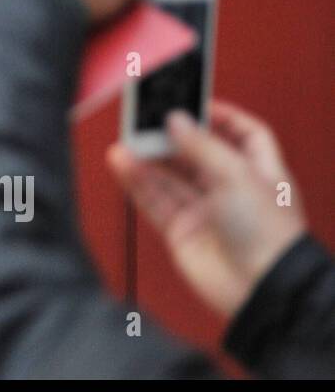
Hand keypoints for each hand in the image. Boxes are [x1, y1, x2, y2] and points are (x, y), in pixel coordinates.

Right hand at [106, 100, 306, 318]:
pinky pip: (154, 200)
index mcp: (259, 172)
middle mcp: (231, 190)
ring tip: (126, 140)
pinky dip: (136, 181)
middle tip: (147, 118)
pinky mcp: (181, 232)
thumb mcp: (237, 175)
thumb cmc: (268, 235)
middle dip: (172, 136)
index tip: (192, 102)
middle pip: (197, 153)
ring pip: (170, 177)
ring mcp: (205, 211)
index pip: (243, 134)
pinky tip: (122, 163)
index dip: (220, 116)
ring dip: (147, 158)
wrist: (261, 290)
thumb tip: (176, 120)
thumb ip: (201, 145)